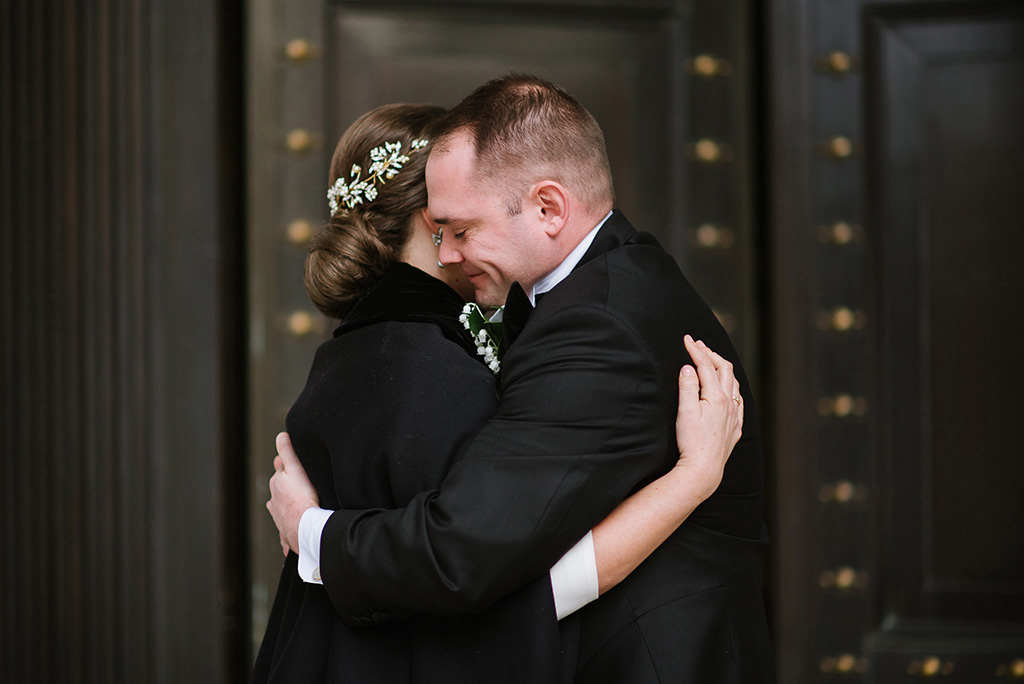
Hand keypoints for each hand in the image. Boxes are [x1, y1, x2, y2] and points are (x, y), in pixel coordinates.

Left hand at [266, 432, 318, 556]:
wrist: (306, 527)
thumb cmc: (303, 498)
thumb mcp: (295, 468)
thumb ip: (287, 451)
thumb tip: (280, 435)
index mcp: (276, 484)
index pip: (280, 469)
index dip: (288, 465)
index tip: (296, 464)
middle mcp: (274, 501)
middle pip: (280, 489)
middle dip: (289, 486)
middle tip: (302, 483)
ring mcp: (279, 518)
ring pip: (282, 509)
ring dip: (289, 506)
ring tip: (301, 504)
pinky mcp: (286, 533)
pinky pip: (289, 528)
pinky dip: (292, 526)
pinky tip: (299, 527)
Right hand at [673, 335, 743, 499]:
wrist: (703, 469)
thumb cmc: (691, 442)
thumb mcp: (685, 411)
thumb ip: (688, 386)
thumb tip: (688, 367)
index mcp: (717, 397)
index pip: (706, 365)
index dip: (696, 350)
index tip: (686, 339)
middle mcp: (730, 403)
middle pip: (724, 369)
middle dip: (711, 354)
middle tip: (697, 346)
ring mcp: (734, 416)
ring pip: (734, 383)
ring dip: (722, 368)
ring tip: (712, 361)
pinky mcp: (735, 427)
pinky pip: (739, 400)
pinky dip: (731, 387)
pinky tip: (727, 389)